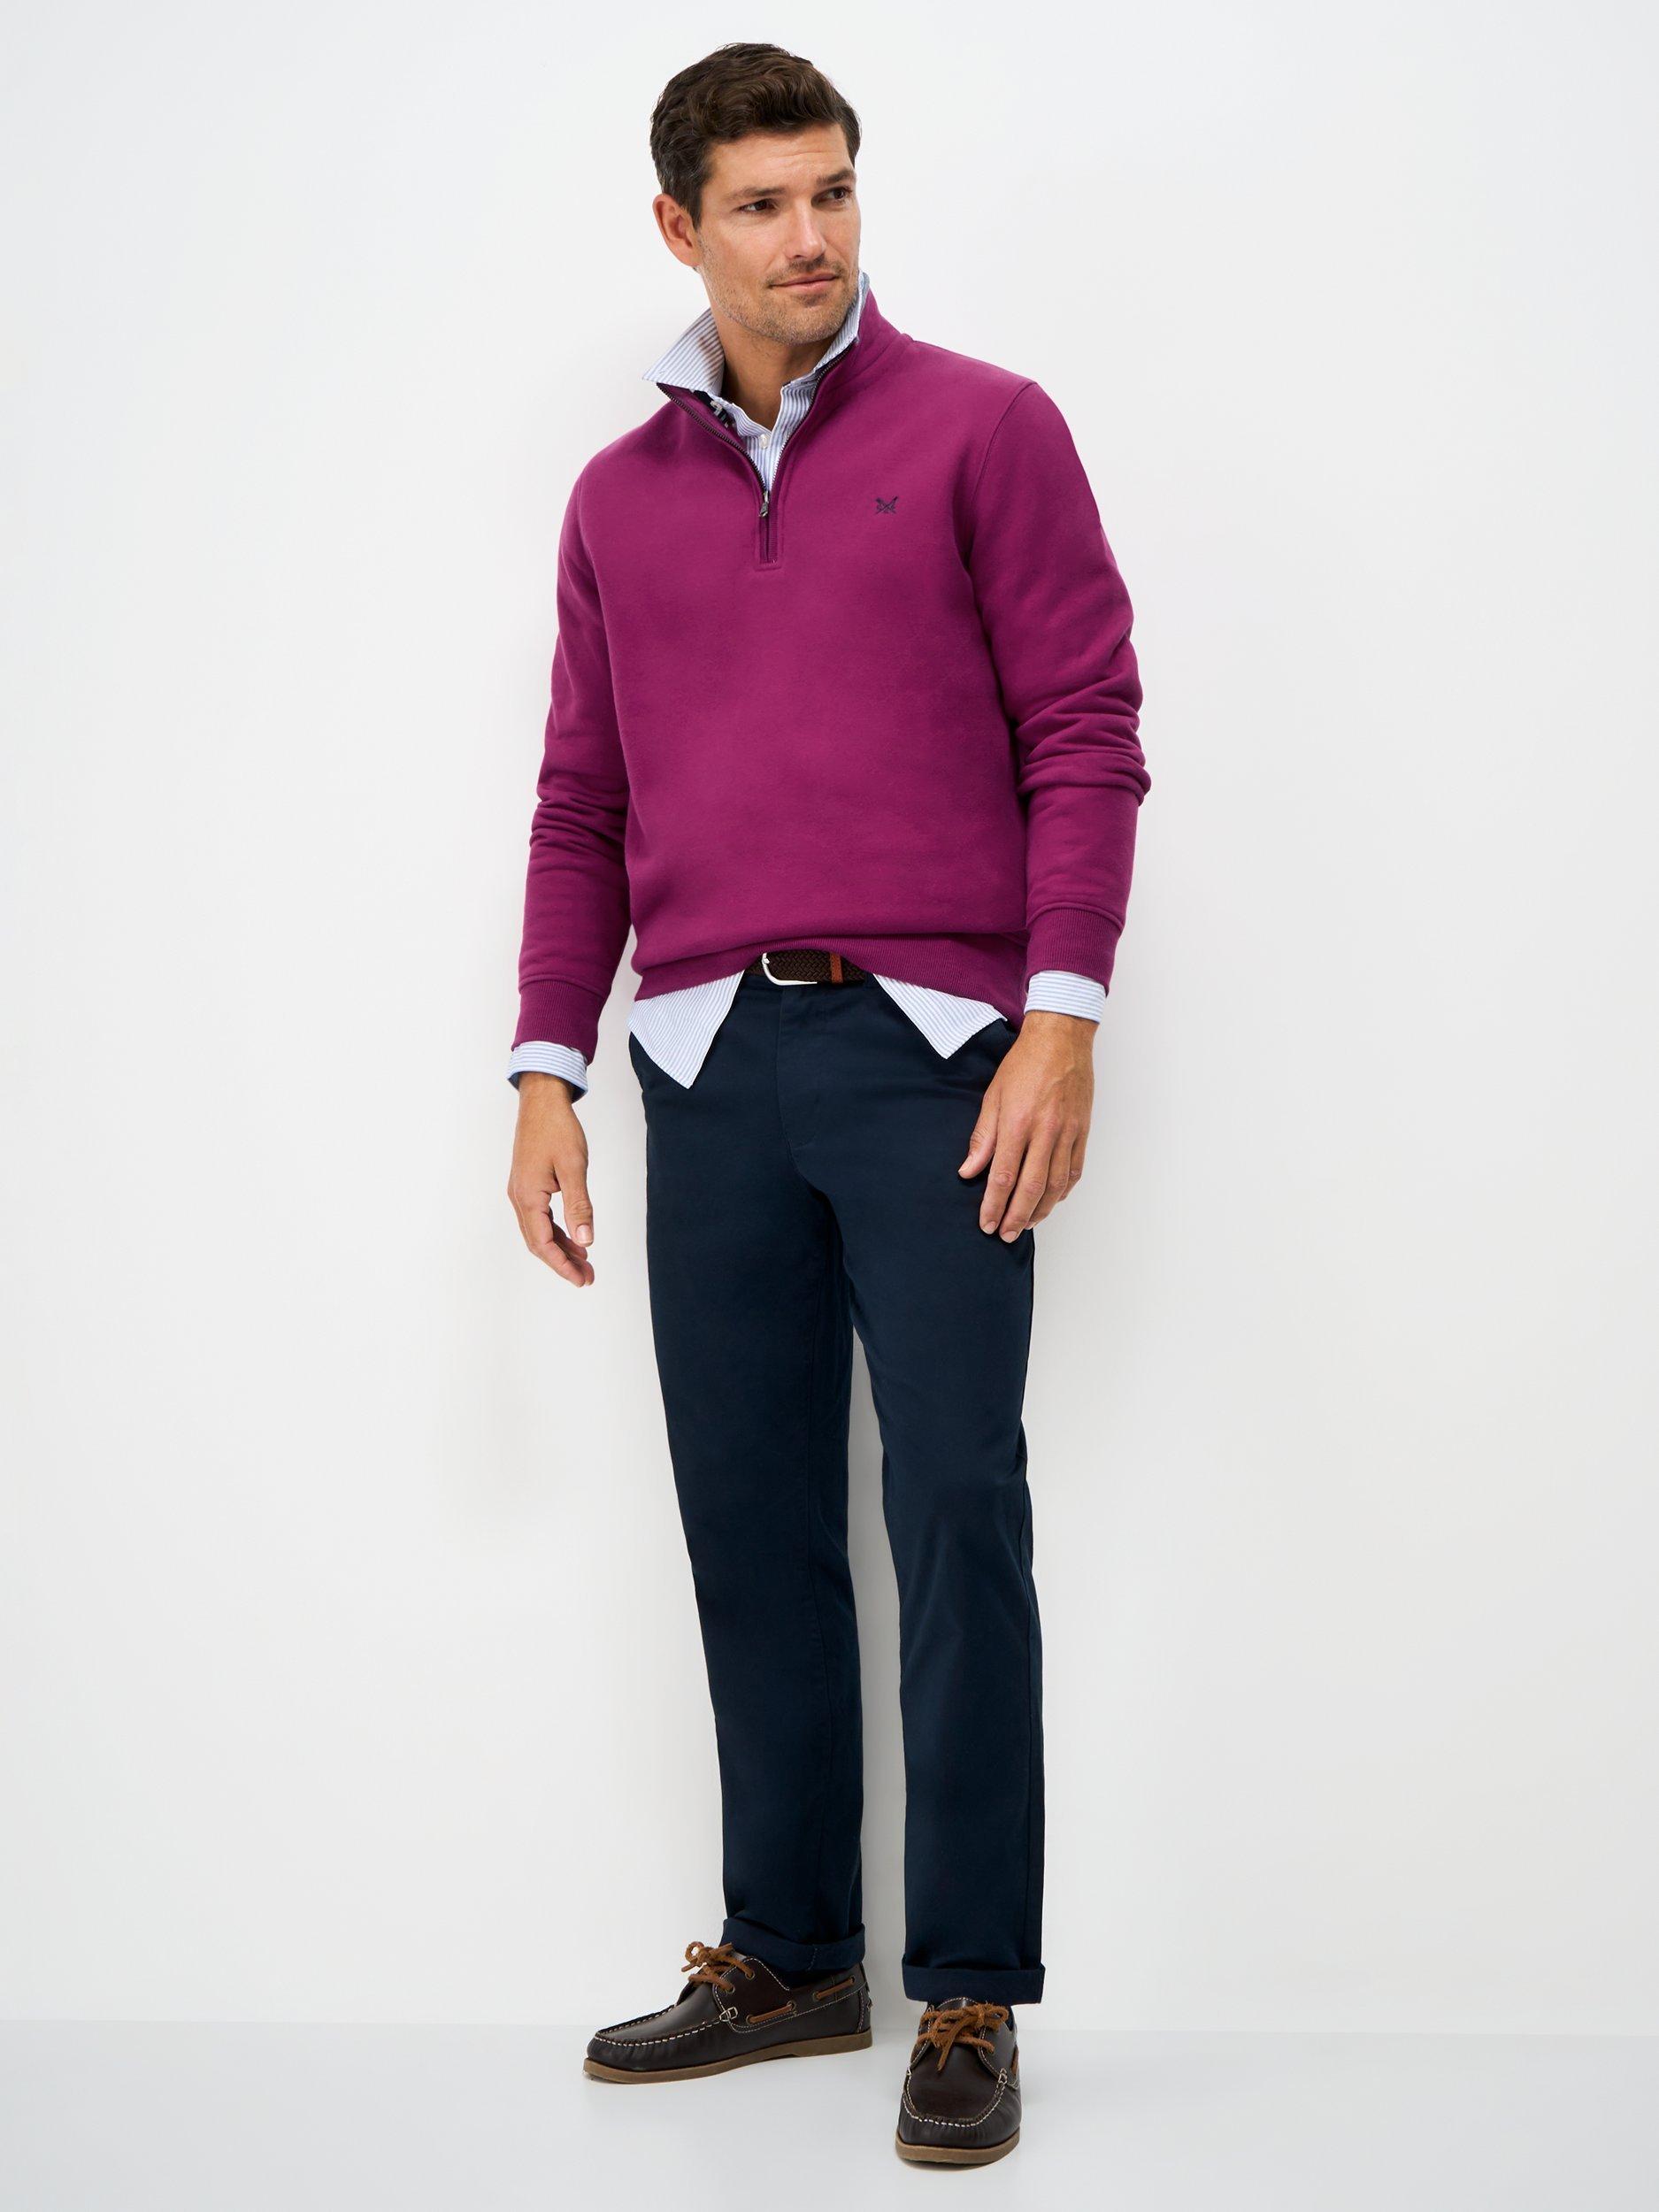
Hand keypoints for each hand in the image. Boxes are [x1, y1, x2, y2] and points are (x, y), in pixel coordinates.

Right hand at [508, 1073, 595, 1285]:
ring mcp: (521, 1191)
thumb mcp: (574, 1168)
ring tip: (585, 1262)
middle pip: (539, 1242)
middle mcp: (519, 1198)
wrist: (541, 1101)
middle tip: (587, 1277)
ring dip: (561, 1248)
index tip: (582, 1279)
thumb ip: (580, 1206)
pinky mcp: (527, 1184)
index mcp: (528, 1197)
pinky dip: (557, 1230)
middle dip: (563, 1262)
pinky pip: (540, 1217)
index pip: (543, 1244)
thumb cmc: (557, 1129)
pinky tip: (575, 1237)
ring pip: (539, 1231)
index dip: (562, 1266)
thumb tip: (587, 1241)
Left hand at [959, 1011, 1094, 1238]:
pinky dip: (1063, 1191)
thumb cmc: (1024, 1063)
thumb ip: (982, 1137)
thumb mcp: (993, 1095)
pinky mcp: (1083, 1131)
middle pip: (1031, 1187)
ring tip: (1026, 1223)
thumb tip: (969, 1171)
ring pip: (1056, 1185)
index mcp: (1017, 1122)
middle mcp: (1045, 1131)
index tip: (986, 1224)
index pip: (1003, 1176)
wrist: (1061, 1038)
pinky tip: (1052, 1201)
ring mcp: (1067, 1133)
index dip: (993, 1205)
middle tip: (1006, 1235)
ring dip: (1041, 1210)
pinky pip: (1074, 1170)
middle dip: (1016, 1216)